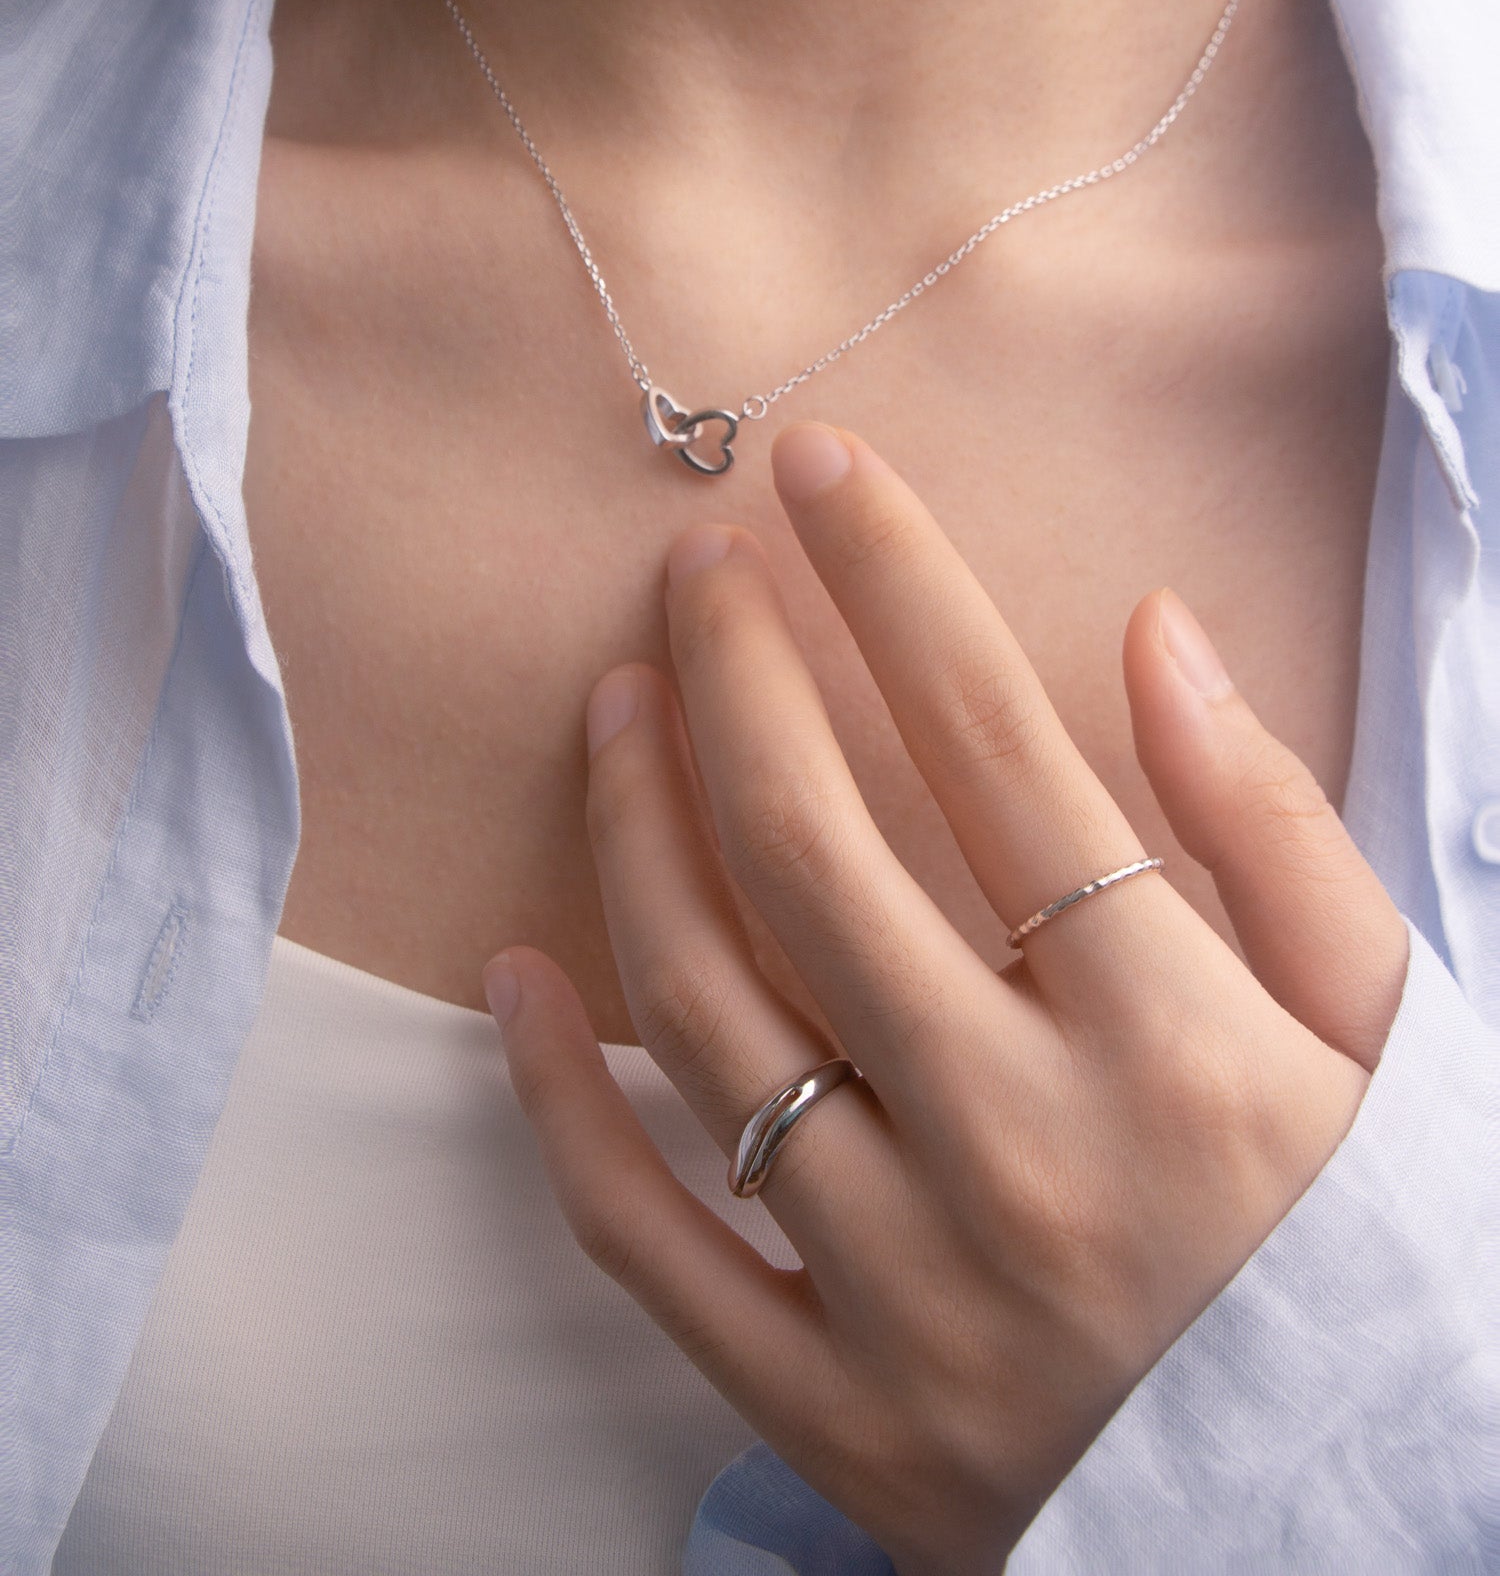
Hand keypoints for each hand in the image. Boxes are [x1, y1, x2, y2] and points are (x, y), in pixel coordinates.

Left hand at [483, 422, 1409, 1574]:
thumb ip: (1272, 827)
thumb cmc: (1371, 1256)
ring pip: (707, 1018)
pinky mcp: (832, 1412)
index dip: (897, 581)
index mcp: (1176, 1041)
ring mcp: (912, 1292)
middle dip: (735, 675)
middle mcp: (1026, 1152)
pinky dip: (559, 1102)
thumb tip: (1151, 632)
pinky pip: (649, 1239)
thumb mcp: (1384, 1032)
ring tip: (613, 715)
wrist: (1359, 1542)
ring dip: (636, 836)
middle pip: (813, 854)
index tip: (823, 471)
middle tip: (692, 575)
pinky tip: (511, 976)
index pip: (997, 746)